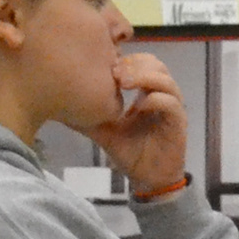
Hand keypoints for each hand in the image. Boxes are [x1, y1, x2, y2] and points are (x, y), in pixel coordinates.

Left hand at [88, 49, 187, 194]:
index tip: (106, 68)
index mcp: (145, 93)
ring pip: (165, 80)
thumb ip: (89, 115)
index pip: (143, 62)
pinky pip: (170, 103)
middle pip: (156, 64)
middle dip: (135, 64)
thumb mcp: (104, 130)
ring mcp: (171, 108)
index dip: (127, 59)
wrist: (148, 179)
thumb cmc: (130, 153)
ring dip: (144, 77)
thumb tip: (60, 106)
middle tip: (114, 73)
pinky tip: (137, 107)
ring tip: (123, 84)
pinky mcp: (178, 123)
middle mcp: (161, 96)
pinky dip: (155, 99)